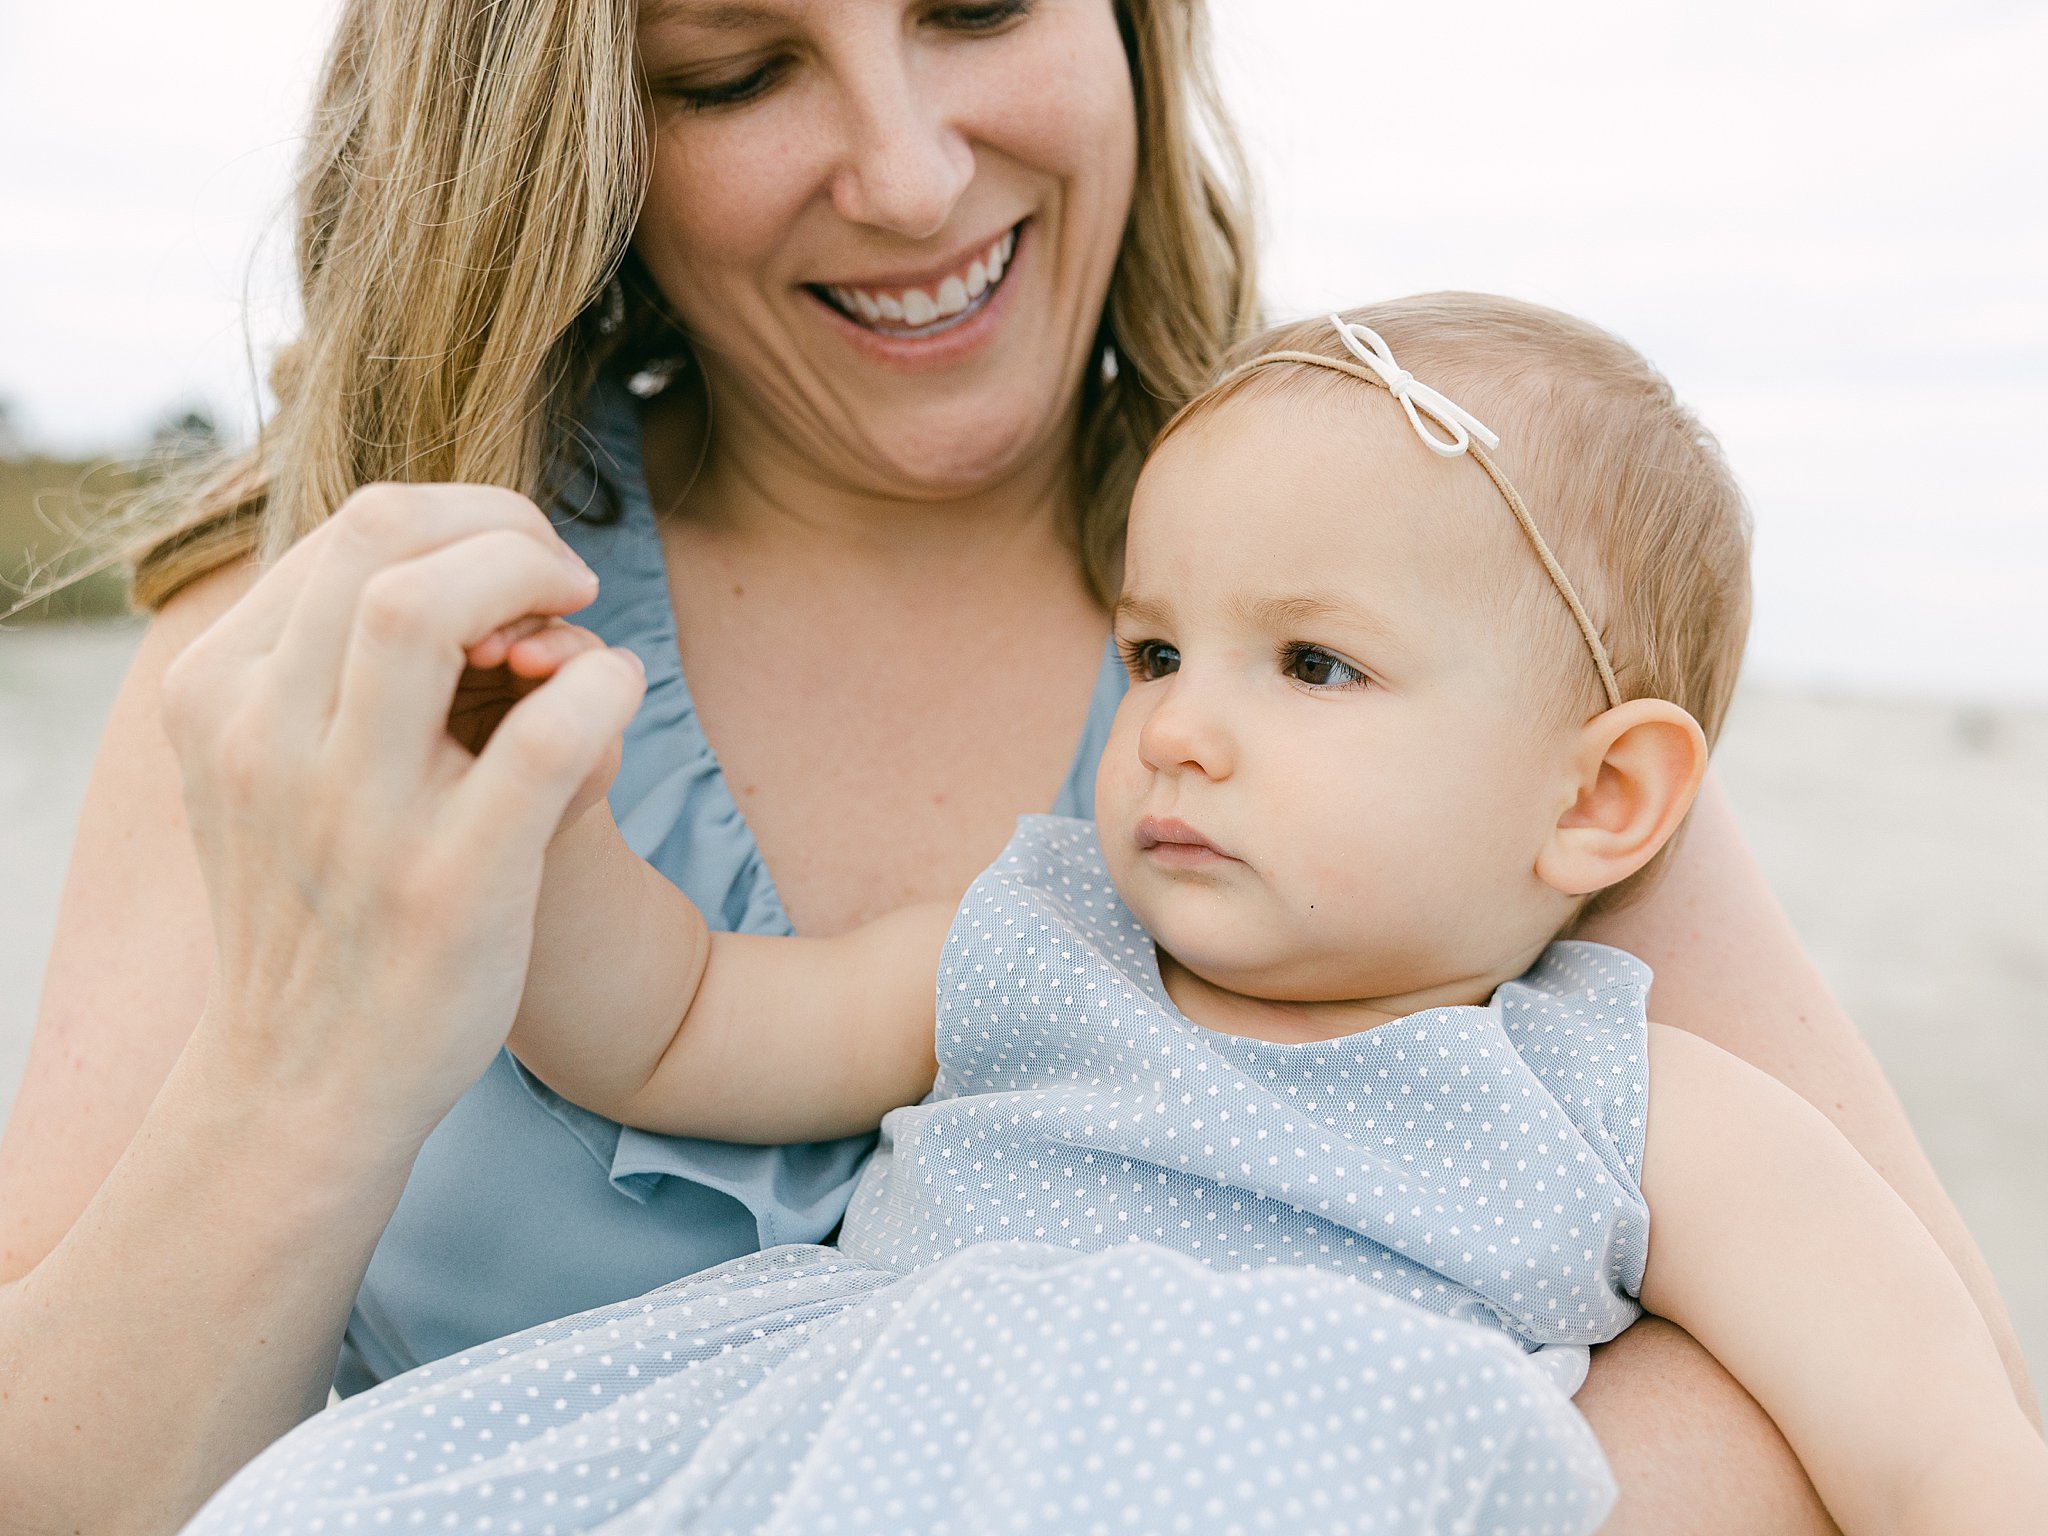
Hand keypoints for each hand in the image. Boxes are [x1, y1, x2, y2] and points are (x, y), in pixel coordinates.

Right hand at [160, 484, 646, 1145]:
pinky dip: (600, 687)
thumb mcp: (267, 768)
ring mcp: (354, 813)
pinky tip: (616, 694)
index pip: (351, 529)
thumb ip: (328, 663)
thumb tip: (464, 560)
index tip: (518, 558)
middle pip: (384, 539)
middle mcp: (265, 740)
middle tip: (564, 574)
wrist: (306, 1086)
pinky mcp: (449, 883)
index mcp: (217, 694)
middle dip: (503, 526)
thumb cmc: (314, 904)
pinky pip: (544, 738)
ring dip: (533, 583)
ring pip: (430, 610)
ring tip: (580, 620)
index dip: (464, 517)